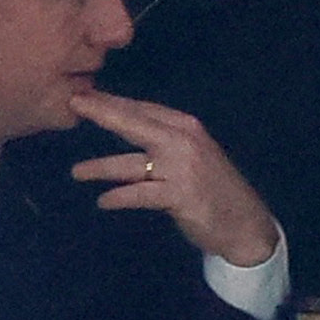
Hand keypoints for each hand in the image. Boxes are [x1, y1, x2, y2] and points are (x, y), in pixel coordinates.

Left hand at [67, 90, 281, 266]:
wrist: (245, 223)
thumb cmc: (214, 189)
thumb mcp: (193, 155)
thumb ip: (165, 140)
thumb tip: (128, 125)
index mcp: (186, 127)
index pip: (143, 109)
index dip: (113, 102)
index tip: (86, 96)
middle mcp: (184, 141)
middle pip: (135, 123)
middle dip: (102, 113)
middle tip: (74, 104)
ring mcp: (182, 168)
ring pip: (132, 163)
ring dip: (100, 168)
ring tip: (77, 172)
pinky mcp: (180, 195)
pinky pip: (140, 194)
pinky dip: (119, 198)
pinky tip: (104, 202)